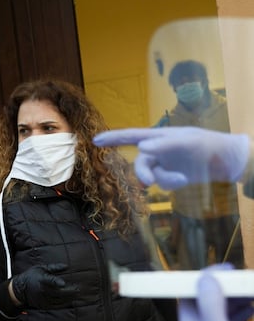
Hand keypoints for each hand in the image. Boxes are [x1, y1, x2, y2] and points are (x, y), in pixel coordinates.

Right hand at [11, 263, 78, 308]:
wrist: (20, 290)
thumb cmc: (31, 276)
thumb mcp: (41, 268)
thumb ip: (54, 267)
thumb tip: (66, 266)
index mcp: (41, 279)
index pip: (50, 281)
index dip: (56, 282)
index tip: (64, 282)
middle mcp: (42, 290)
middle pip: (57, 292)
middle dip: (69, 291)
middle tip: (78, 288)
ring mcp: (43, 299)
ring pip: (58, 299)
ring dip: (69, 297)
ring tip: (77, 294)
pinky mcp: (44, 305)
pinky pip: (56, 306)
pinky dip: (64, 303)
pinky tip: (70, 300)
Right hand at [93, 127, 249, 189]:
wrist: (226, 162)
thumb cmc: (207, 145)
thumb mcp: (187, 142)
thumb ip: (164, 145)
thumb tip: (142, 148)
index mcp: (158, 136)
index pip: (131, 136)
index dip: (112, 138)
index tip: (95, 141)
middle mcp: (158, 150)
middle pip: (140, 164)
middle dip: (143, 173)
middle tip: (147, 182)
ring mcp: (163, 164)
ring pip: (152, 176)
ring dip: (165, 180)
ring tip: (182, 179)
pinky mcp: (170, 176)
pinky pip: (162, 184)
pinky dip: (171, 183)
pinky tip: (184, 179)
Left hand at [179, 269, 253, 320]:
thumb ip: (209, 306)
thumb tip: (205, 278)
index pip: (189, 294)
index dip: (203, 279)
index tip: (222, 271)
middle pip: (205, 298)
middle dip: (222, 286)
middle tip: (239, 278)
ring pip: (220, 307)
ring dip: (233, 296)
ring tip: (248, 288)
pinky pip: (231, 319)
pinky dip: (240, 309)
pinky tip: (251, 305)